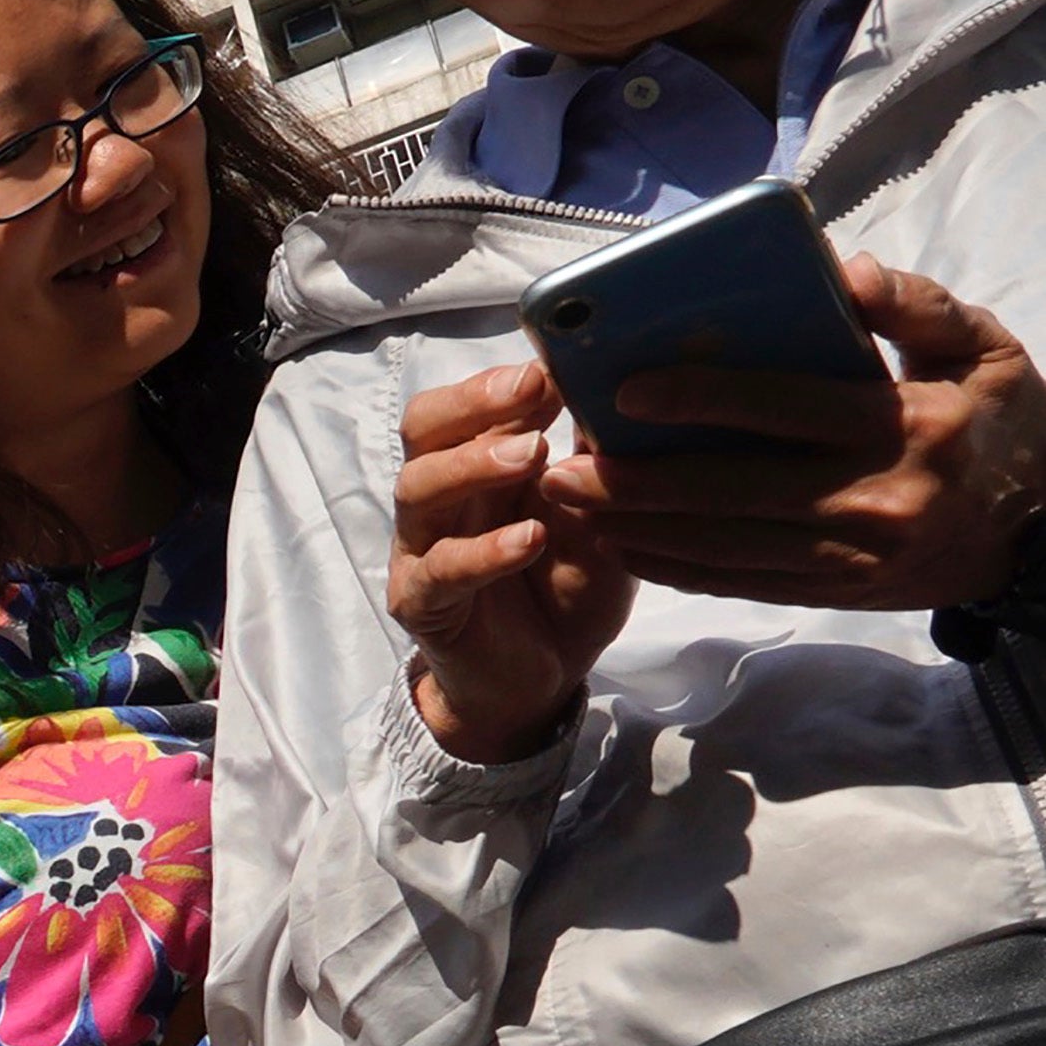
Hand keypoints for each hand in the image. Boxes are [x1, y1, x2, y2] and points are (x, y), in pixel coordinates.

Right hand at [393, 359, 637, 761]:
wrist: (537, 680)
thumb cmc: (565, 587)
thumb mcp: (597, 518)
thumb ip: (596, 467)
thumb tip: (626, 396)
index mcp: (478, 466)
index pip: (463, 403)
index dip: (501, 379)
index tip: (554, 365)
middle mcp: (442, 498)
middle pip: (424, 430)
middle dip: (474, 402)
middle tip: (534, 390)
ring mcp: (423, 549)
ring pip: (419, 490)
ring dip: (474, 464)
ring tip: (533, 455)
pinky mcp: (423, 602)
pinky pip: (441, 569)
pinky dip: (484, 550)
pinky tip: (528, 539)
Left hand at [547, 258, 1045, 611]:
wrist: (1042, 528)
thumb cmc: (1004, 420)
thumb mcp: (982, 348)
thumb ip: (914, 306)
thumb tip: (843, 271)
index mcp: (908, 424)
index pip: (786, 407)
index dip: (703, 399)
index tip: (628, 391)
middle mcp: (875, 498)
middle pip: (733, 492)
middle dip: (637, 483)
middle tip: (560, 467)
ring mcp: (852, 555)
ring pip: (724, 548)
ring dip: (637, 530)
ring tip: (567, 506)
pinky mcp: (836, 590)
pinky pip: (738, 582)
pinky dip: (673, 566)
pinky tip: (621, 543)